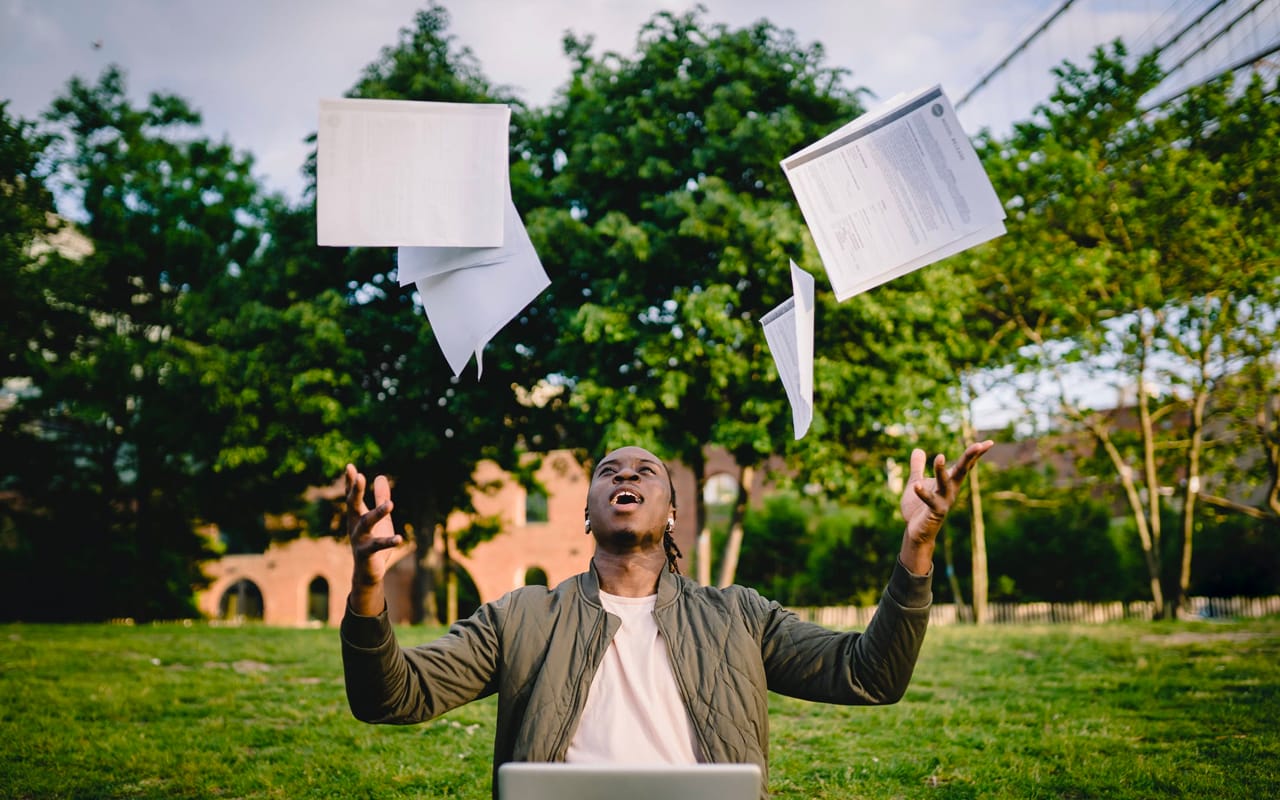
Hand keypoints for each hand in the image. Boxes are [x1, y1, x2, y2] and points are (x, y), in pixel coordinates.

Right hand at [345, 463, 403, 588]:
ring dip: (378, 513)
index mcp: (357, 516)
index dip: (351, 482)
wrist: (367, 572)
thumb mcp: (380, 517)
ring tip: (390, 503)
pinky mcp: (367, 554)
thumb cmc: (373, 540)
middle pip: (353, 506)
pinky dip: (389, 542)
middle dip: (356, 491)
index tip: (350, 467)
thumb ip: (380, 498)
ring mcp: (359, 540)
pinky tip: (399, 538)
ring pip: (366, 524)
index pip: (352, 496)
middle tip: (359, 476)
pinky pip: (378, 546)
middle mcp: (355, 526)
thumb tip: (381, 476)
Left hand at [899, 440, 993, 571]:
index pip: (964, 464)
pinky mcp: (935, 512)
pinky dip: (923, 493)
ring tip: (939, 456)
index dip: (975, 453)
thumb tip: (918, 449)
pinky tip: (916, 486)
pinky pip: (929, 500)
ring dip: (941, 471)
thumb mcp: (917, 482)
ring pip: (945, 484)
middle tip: (979, 444)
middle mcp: (950, 490)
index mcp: (948, 482)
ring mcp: (944, 501)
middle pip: (962, 470)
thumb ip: (917, 467)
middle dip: (969, 457)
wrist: (915, 531)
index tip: (989, 442)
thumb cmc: (918, 507)